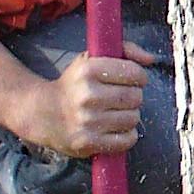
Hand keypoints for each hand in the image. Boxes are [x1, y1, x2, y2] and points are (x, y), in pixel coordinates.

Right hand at [25, 55, 147, 157]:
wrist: (42, 112)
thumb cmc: (74, 84)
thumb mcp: (91, 59)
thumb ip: (124, 51)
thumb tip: (151, 59)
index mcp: (88, 70)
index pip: (135, 73)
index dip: (138, 77)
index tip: (131, 80)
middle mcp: (88, 95)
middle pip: (136, 97)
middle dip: (132, 97)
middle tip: (120, 98)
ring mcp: (88, 121)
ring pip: (133, 118)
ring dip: (129, 116)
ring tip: (114, 113)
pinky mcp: (89, 142)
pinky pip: (127, 140)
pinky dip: (126, 135)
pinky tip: (114, 128)